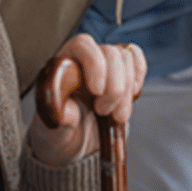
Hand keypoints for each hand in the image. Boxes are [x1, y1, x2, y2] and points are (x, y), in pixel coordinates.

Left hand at [28, 34, 146, 166]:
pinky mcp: (121, 73)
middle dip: (114, 87)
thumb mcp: (53, 133)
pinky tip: (131, 96)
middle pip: (110, 53)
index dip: (95, 64)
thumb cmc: (58, 135)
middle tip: (104, 112)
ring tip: (116, 115)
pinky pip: (136, 59)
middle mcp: (83, 60)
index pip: (82, 45)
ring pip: (126, 59)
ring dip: (126, 91)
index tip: (97, 91)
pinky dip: (138, 76)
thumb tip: (67, 109)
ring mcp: (104, 65)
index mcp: (61, 66)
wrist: (74, 145)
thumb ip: (59, 120)